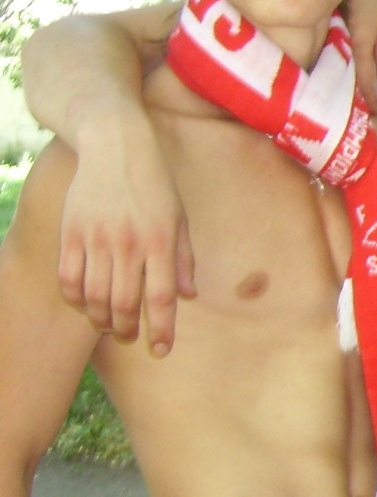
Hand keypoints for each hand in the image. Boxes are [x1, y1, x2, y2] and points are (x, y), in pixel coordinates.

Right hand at [59, 105, 193, 354]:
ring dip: (100, 319)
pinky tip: (84, 305)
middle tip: (130, 339)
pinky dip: (75, 298)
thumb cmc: (154, 183)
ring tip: (108, 327)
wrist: (115, 145)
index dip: (161, 329)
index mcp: (161, 241)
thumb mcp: (180, 217)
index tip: (161, 351)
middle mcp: (129, 243)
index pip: (162, 298)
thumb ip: (183, 258)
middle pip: (124, 303)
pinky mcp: (71, 231)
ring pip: (94, 295)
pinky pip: (68, 277)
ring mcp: (96, 238)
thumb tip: (188, 296)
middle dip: (127, 330)